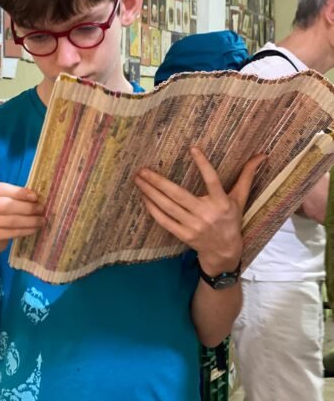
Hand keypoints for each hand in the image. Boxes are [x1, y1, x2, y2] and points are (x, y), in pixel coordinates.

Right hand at [0, 179, 44, 252]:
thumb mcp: (1, 196)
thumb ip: (14, 194)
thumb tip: (36, 197)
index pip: (0, 188)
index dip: (19, 192)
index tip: (35, 196)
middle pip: (5, 205)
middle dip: (26, 207)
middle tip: (41, 209)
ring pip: (9, 220)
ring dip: (29, 221)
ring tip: (41, 220)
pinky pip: (10, 232)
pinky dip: (25, 230)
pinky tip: (34, 229)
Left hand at [134, 147, 265, 274]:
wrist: (225, 252)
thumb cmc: (231, 220)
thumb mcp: (240, 199)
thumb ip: (247, 176)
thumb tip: (262, 155)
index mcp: (221, 203)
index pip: (212, 180)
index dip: (203, 165)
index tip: (192, 148)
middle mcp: (206, 214)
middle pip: (178, 195)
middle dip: (158, 181)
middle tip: (143, 169)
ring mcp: (193, 226)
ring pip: (168, 207)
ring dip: (150, 192)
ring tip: (138, 179)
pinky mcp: (183, 235)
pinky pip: (164, 221)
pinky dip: (153, 209)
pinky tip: (144, 197)